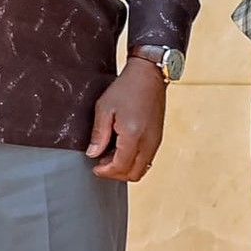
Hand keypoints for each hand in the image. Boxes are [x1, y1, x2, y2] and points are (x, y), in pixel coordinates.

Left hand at [87, 61, 166, 181]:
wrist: (149, 76)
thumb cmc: (127, 88)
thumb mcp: (104, 108)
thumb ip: (99, 134)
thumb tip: (93, 154)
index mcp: (133, 136)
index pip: (120, 167)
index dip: (105, 172)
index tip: (95, 168)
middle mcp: (148, 142)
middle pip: (134, 174)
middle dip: (116, 174)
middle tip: (101, 164)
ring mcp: (156, 141)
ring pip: (142, 169)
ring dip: (125, 168)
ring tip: (110, 156)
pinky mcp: (158, 138)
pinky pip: (147, 159)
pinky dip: (134, 161)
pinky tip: (122, 150)